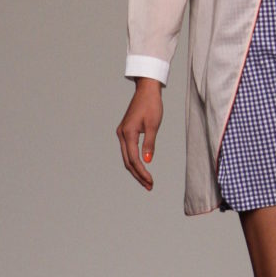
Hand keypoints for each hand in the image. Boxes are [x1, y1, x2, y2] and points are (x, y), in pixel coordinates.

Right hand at [117, 77, 163, 191]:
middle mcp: (122, 134)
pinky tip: (141, 167)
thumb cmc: (152, 105)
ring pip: (127, 157)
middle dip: (138, 175)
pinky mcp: (125, 131)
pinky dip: (134, 161)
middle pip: (128, 161)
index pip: (134, 159)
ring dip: (136, 170)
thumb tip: (147, 160)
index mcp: (128, 133)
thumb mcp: (153, 124)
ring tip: (147, 181)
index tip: (151, 182)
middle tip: (149, 186)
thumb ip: (150, 143)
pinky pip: (128, 150)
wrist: (146, 90)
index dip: (142, 172)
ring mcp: (122, 133)